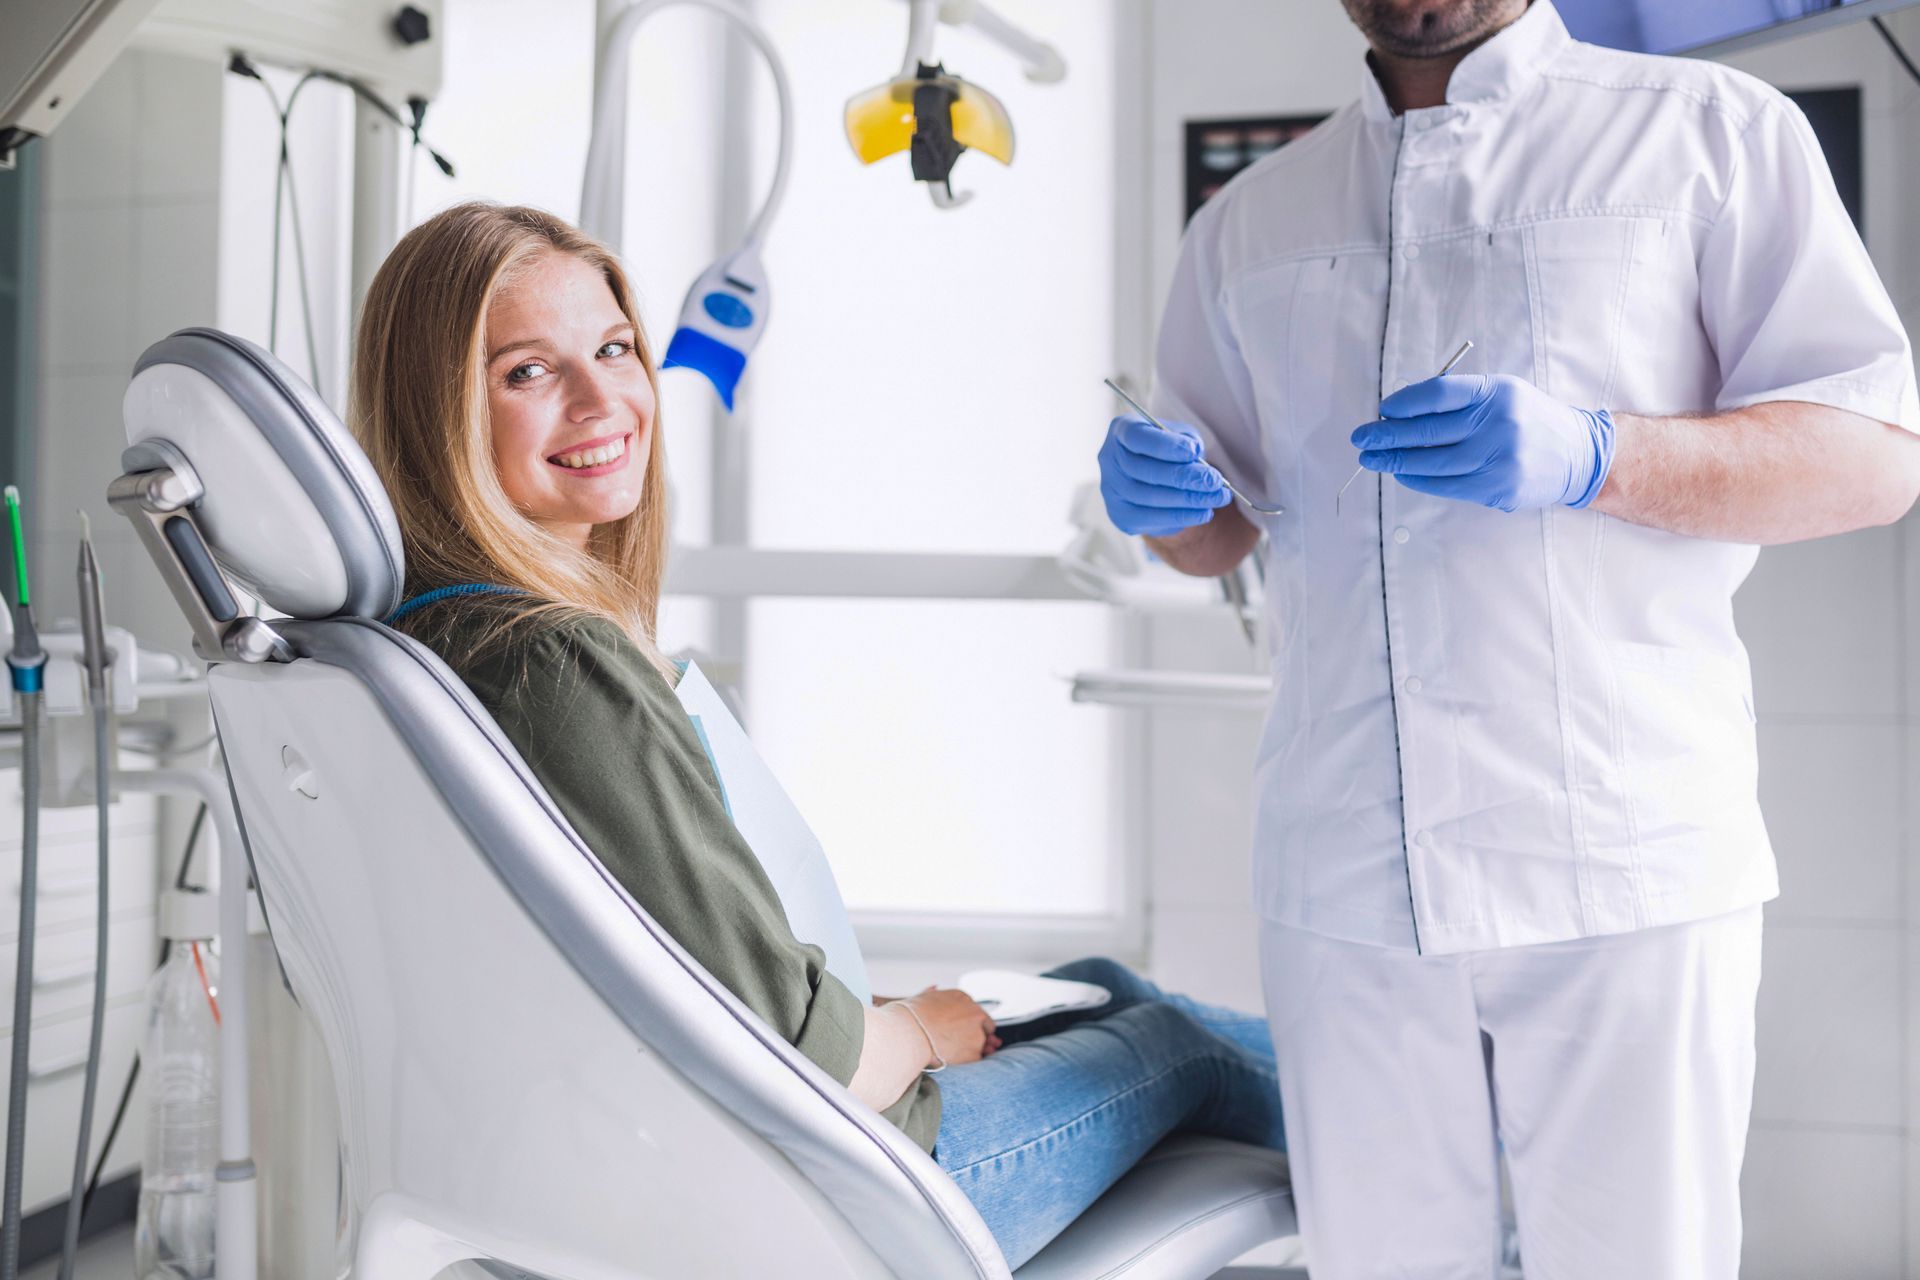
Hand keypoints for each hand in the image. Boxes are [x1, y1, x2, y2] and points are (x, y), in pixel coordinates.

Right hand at [899, 987, 998, 1066]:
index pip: (975, 1010)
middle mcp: (974, 1012)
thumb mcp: (920, 997)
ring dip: (973, 1049)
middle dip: (977, 1034)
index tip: (960, 1029)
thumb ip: (931, 993)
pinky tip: (954, 1060)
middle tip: (961, 1043)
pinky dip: (968, 1061)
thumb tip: (934, 988)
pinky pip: (976, 1059)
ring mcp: (977, 1033)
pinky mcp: (975, 1052)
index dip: (968, 1022)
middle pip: (985, 1026)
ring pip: (983, 1044)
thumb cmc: (910, 1017)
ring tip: (955, 1053)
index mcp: (962, 997)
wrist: (908, 1034)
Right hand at [1098, 415, 1233, 535]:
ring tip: (1218, 497)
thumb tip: (1195, 457)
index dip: (1164, 446)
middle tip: (1214, 481)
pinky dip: (1181, 516)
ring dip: (1188, 499)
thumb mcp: (1180, 435)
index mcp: (1122, 430)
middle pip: (1144, 470)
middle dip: (1184, 477)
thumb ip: (1186, 441)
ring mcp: (1111, 489)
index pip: (1136, 437)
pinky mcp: (1120, 515)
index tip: (1193, 451)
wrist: (1156, 476)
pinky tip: (1203, 513)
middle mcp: (1109, 459)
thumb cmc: (1169, 449)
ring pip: (1148, 497)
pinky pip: (1151, 518)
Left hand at [1351, 374, 1615, 511]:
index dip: (1403, 403)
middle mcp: (1498, 423)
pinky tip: (1402, 473)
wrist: (1577, 453)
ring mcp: (1498, 458)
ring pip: (1432, 462)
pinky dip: (1418, 480)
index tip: (1383, 411)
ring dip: (1395, 461)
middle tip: (1361, 438)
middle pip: (1428, 431)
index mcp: (1496, 392)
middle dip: (1386, 435)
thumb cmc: (1527, 419)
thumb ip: (1458, 400)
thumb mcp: (1501, 394)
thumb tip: (1399, 413)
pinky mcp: (1497, 487)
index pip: (1437, 395)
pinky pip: (1445, 485)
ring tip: (1374, 459)